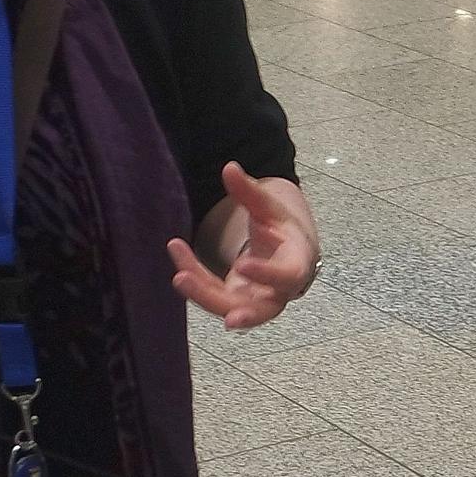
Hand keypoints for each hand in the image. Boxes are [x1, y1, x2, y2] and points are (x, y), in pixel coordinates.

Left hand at [170, 164, 317, 331]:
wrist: (285, 252)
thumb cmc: (282, 229)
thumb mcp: (270, 207)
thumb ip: (250, 191)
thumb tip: (229, 168)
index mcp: (296, 265)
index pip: (286, 276)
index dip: (266, 273)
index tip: (243, 264)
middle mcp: (278, 293)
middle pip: (257, 308)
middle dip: (230, 305)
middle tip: (206, 290)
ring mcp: (256, 302)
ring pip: (229, 307)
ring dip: (203, 295)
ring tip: (180, 277)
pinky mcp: (236, 303)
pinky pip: (214, 297)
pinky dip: (197, 284)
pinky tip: (179, 269)